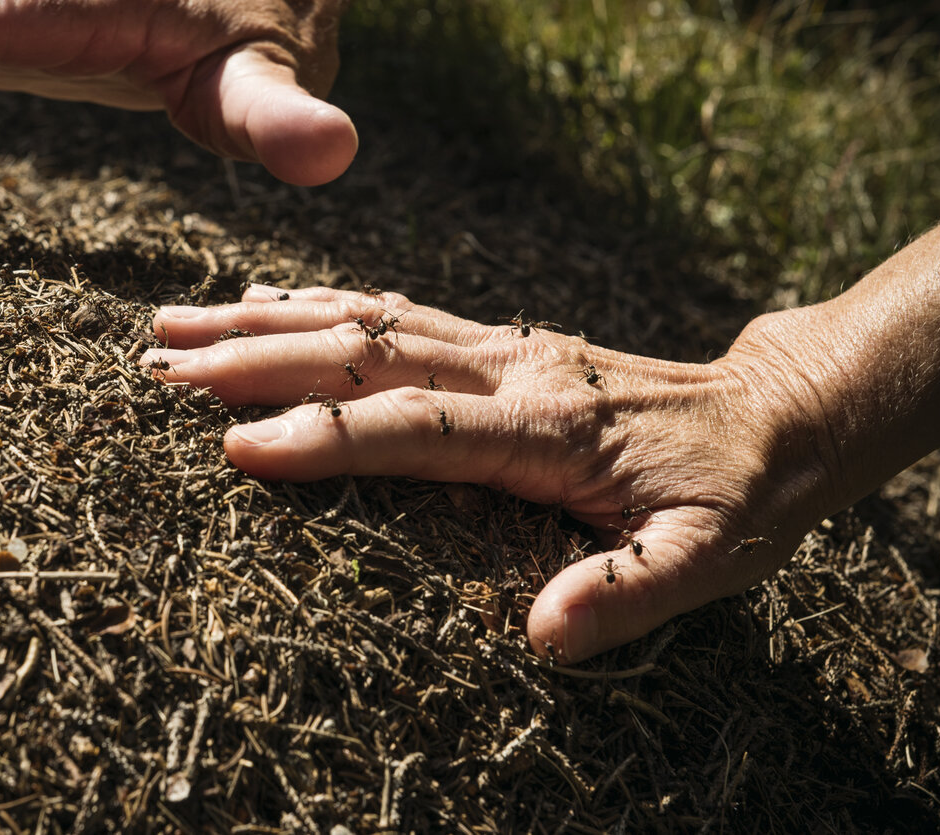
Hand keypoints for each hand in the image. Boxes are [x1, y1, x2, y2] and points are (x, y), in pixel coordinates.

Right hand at [141, 284, 845, 661]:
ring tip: (178, 323)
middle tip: (159, 367)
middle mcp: (510, 371)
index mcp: (545, 430)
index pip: (411, 429)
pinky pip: (393, 311)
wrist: (780, 412)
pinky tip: (267, 300)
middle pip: (361, 356)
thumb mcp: (711, 559)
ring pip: (363, 320)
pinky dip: (320, 302)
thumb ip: (629, 592)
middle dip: (254, 360)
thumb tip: (545, 639)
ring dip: (266, 321)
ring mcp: (500, 347)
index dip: (321, 440)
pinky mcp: (499, 342)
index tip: (233, 450)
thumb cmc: (740, 495)